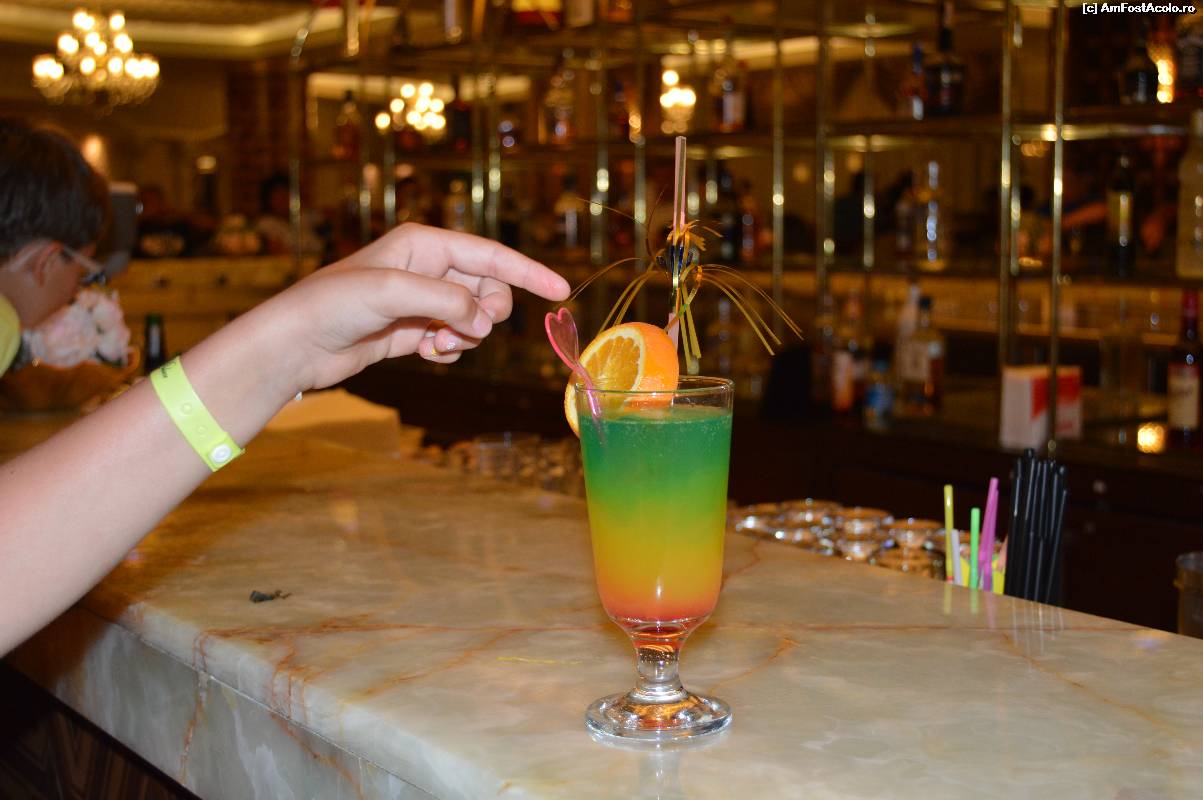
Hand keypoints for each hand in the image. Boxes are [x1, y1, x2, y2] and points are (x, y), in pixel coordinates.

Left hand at [251, 224, 569, 392]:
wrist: (296, 343)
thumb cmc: (335, 305)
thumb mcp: (394, 293)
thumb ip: (447, 301)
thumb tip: (480, 321)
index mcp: (425, 245)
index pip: (491, 256)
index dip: (528, 273)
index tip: (561, 292)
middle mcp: (427, 268)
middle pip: (488, 291)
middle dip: (485, 315)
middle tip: (464, 331)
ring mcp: (421, 301)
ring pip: (473, 319)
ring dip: (464, 337)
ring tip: (434, 345)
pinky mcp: (412, 331)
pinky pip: (453, 340)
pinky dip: (448, 351)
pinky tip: (426, 354)